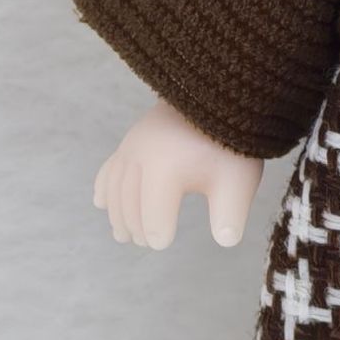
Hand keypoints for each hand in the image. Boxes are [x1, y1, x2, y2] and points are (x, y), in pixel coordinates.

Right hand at [92, 99, 263, 247]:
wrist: (219, 95)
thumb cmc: (230, 142)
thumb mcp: (238, 179)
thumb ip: (231, 214)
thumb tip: (226, 241)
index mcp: (165, 170)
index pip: (155, 216)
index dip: (159, 234)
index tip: (164, 244)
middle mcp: (141, 157)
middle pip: (130, 204)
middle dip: (137, 227)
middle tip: (147, 242)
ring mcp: (132, 145)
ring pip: (116, 189)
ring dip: (117, 214)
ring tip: (124, 235)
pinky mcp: (131, 138)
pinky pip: (110, 167)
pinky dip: (105, 187)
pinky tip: (101, 202)